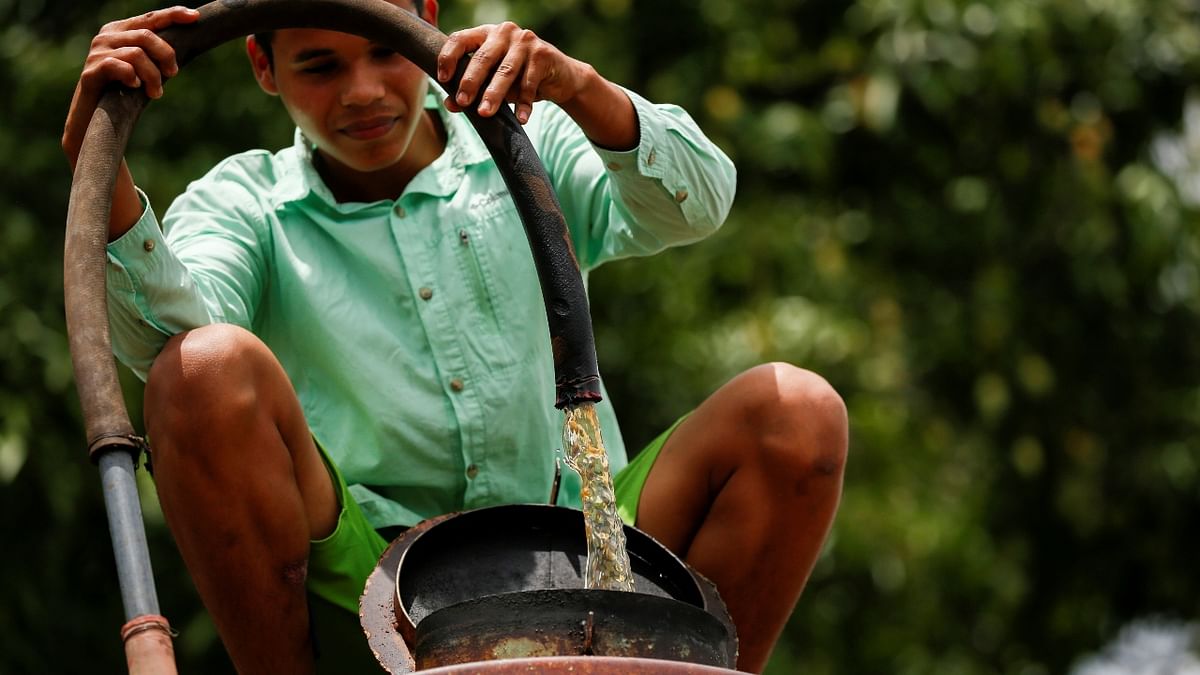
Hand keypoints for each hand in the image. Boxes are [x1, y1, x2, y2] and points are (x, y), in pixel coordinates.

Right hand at [62, 6, 199, 165]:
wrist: (91, 116)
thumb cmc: (122, 90)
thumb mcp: (142, 67)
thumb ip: (155, 54)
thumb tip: (185, 46)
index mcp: (120, 30)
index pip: (150, 17)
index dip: (173, 15)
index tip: (195, 17)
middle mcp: (106, 36)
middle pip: (147, 36)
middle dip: (166, 56)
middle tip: (173, 75)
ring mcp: (97, 53)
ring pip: (137, 54)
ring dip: (153, 76)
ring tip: (155, 93)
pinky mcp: (91, 71)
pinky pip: (122, 68)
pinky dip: (134, 78)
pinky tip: (134, 87)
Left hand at [436, 21, 592, 123]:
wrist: (559, 77)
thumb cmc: (519, 78)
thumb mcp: (493, 82)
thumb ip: (474, 89)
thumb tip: (449, 104)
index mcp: (485, 33)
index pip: (460, 39)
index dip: (448, 58)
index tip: (442, 79)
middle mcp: (504, 32)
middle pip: (483, 57)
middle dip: (471, 82)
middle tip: (462, 102)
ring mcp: (525, 41)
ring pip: (505, 71)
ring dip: (494, 94)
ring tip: (485, 113)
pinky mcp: (543, 54)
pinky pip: (529, 83)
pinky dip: (524, 103)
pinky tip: (521, 118)